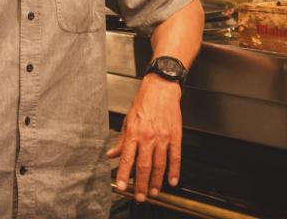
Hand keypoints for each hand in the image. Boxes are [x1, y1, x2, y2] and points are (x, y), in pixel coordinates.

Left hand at [107, 74, 182, 201]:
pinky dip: (174, 171)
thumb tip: (111, 154)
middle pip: (144, 166)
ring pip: (159, 165)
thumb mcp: (127, 120)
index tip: (122, 187)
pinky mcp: (175, 136)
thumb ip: (121, 140)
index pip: (127, 159)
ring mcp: (163, 137)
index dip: (124, 175)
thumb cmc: (144, 102)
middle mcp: (148, 137)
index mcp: (134, 133)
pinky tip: (172, 181)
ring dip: (157, 181)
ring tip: (154, 192)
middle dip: (141, 184)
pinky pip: (175, 157)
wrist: (161, 88)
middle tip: (140, 197)